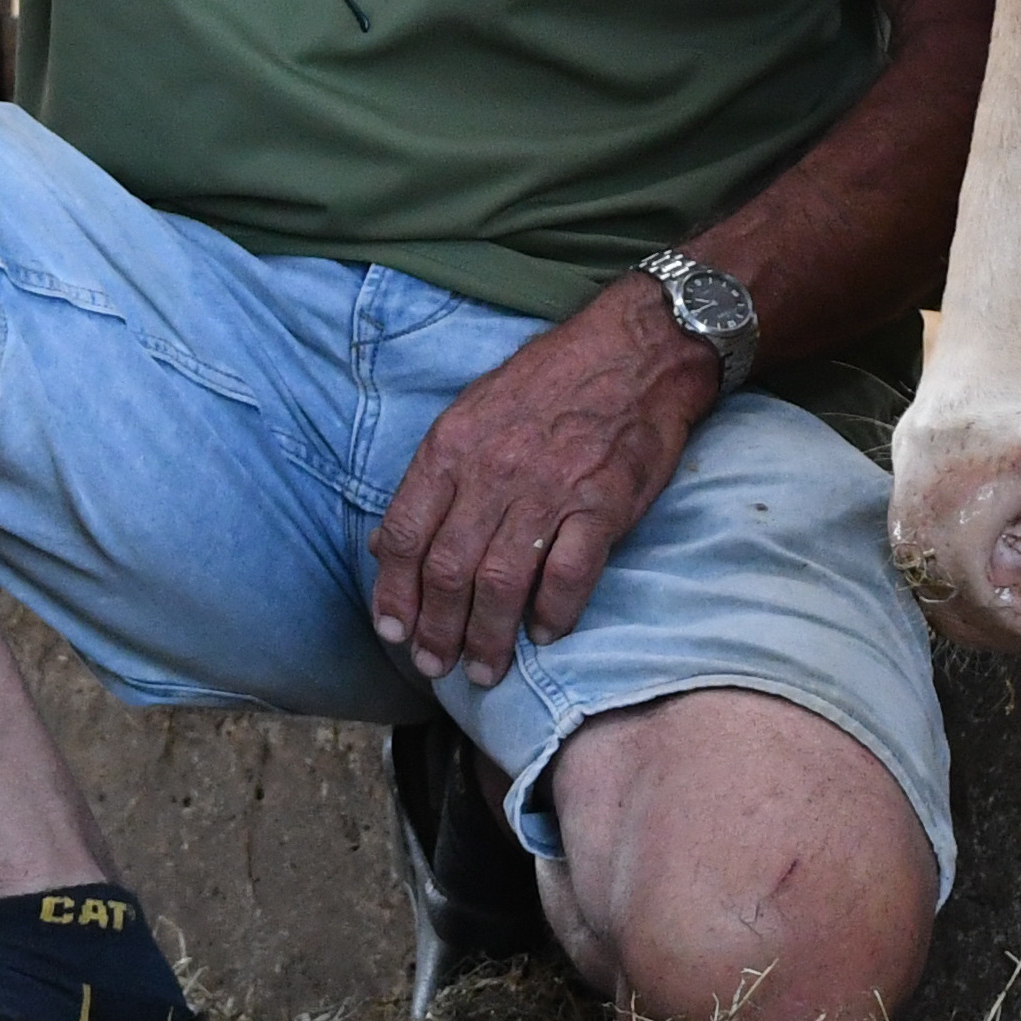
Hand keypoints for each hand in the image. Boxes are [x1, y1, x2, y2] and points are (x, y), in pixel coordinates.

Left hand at [372, 277, 723, 687]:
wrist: (634, 351)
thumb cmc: (549, 383)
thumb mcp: (471, 413)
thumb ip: (432, 479)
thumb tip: (386, 545)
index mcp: (453, 447)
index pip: (407, 534)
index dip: (394, 592)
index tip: (392, 631)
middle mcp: (493, 471)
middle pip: (449, 570)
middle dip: (437, 629)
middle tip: (436, 665)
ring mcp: (549, 490)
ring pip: (501, 583)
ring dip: (488, 638)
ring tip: (483, 670)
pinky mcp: (602, 505)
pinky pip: (569, 576)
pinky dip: (553, 614)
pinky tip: (545, 634)